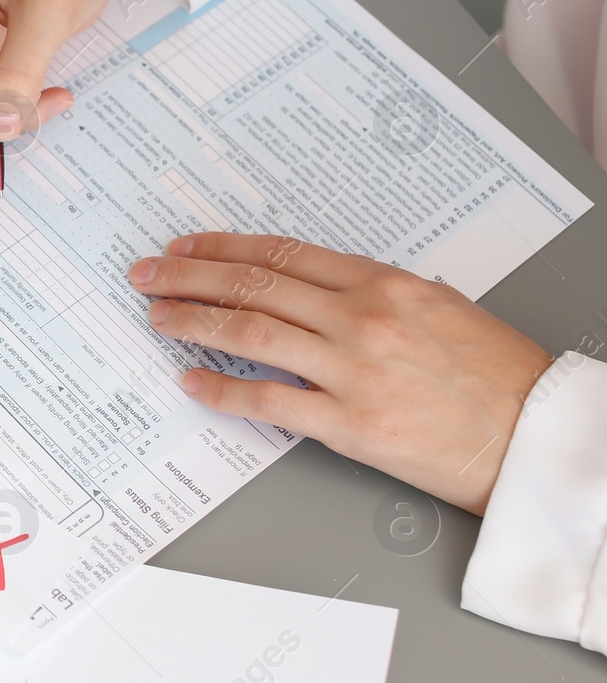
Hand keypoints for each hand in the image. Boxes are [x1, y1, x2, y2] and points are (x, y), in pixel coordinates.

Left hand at [128, 233, 553, 513]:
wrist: (533, 434)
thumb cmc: (494, 375)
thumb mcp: (436, 308)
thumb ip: (371, 295)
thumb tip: (312, 290)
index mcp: (383, 284)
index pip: (282, 255)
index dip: (224, 248)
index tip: (187, 248)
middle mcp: (362, 318)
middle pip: (254, 285)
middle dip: (190, 277)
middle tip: (148, 275)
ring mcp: (353, 370)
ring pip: (251, 333)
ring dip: (193, 322)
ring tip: (159, 317)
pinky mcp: (350, 424)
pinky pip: (266, 401)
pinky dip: (220, 390)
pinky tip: (191, 383)